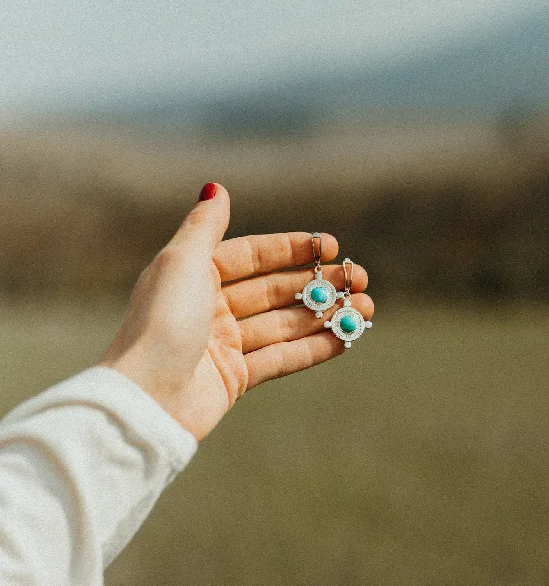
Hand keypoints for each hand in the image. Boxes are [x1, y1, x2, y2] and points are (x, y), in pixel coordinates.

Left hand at [99, 184, 373, 440]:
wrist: (146, 397)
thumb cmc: (161, 321)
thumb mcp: (182, 262)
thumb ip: (205, 226)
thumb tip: (216, 187)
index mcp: (194, 276)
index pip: (252, 256)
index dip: (291, 249)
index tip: (332, 246)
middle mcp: (210, 308)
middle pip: (273, 290)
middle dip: (317, 283)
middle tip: (360, 278)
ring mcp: (224, 345)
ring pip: (283, 324)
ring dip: (325, 315)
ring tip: (366, 308)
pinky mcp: (235, 379)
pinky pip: (281, 358)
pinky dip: (314, 348)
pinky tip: (345, 338)